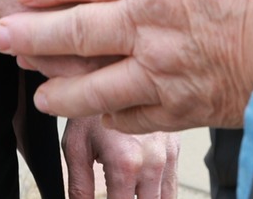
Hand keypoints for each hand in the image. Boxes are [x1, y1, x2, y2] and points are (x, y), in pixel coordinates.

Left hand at [0, 0, 252, 130]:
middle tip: (1, 37)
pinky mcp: (187, 109)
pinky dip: (106, 117)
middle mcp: (149, 27)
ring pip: (92, 87)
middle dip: (32, 34)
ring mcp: (164, 73)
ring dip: (58, 87)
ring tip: (37, 90)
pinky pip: (132, 116)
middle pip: (74, 33)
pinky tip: (95, 116)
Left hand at [62, 115, 177, 198]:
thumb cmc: (94, 104)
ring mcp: (169, 156)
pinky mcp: (176, 149)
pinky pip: (173, 187)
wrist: (118, 67)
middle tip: (113, 193)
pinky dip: (159, 194)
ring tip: (124, 192)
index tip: (103, 196)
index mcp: (127, 164)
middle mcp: (154, 161)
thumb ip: (78, 188)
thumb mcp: (76, 146)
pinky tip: (141, 190)